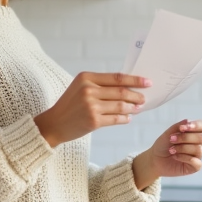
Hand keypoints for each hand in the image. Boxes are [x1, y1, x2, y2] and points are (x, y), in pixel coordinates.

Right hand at [34, 72, 149, 147]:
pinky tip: (127, 118)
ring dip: (132, 108)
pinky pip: (116, 119)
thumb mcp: (80, 88)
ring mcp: (91, 106)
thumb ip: (100, 85)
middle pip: (121, 91)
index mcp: (86, 77)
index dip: (134, 80)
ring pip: (121, 106)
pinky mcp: (93, 120)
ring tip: (137, 109)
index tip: (147, 82)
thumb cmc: (70, 105)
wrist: (54, 123)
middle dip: (136, 95)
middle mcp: (88, 90)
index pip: (117, 77)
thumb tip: (127, 86)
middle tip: (144, 98)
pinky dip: (124, 118)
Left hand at [132, 119, 201, 188]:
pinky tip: (175, 157)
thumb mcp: (168, 133)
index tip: (182, 128)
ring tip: (171, 150)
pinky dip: (184, 158)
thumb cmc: (163, 146)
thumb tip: (188, 121)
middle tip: (171, 139)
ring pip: (198, 149)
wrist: (155, 160)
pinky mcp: (194, 167)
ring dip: (183, 148)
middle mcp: (198, 144)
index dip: (196, 125)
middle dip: (185, 138)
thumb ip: (177, 127)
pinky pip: (197, 162)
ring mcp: (197, 156)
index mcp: (194, 134)